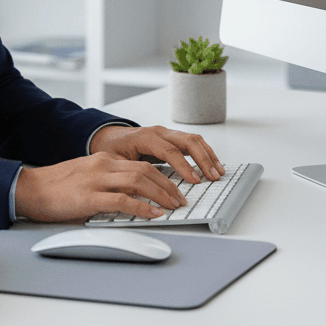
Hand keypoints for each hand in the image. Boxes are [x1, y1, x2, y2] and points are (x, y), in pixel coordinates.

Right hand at [13, 152, 188, 223]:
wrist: (30, 189)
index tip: (175, 188)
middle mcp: (103, 165)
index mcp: (103, 160)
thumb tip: (132, 198)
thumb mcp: (86, 177)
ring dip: (161, 194)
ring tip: (173, 206)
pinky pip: (123, 201)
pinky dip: (142, 207)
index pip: (141, 164)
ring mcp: (96, 180)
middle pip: (145, 170)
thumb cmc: (56, 188)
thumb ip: (108, 183)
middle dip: (168, 185)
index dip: (163, 176)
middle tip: (180, 198)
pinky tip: (154, 214)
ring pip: (139, 181)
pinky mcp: (89, 197)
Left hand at [88, 124, 224, 185]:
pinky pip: (192, 142)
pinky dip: (204, 152)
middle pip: (187, 141)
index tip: (194, 180)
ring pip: (193, 139)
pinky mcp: (171, 138)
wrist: (107, 137)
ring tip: (218, 172)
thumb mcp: (113, 162)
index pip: (169, 150)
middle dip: (202, 159)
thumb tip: (139, 193)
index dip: (183, 166)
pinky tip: (212, 165)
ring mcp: (166, 133)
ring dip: (208, 155)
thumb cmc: (110, 149)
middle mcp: (158, 132)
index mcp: (144, 137)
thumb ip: (127, 173)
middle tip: (212, 176)